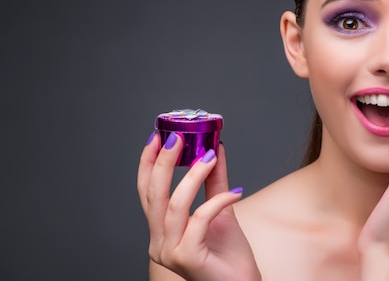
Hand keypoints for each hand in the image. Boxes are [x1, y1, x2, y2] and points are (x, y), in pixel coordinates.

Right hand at [137, 133, 260, 280]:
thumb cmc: (230, 256)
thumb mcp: (221, 211)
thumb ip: (214, 182)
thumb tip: (214, 148)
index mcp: (160, 231)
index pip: (146, 193)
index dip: (147, 164)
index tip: (157, 136)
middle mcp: (158, 243)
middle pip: (153, 195)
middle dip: (164, 162)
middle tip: (178, 137)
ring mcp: (169, 252)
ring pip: (175, 205)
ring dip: (194, 175)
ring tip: (210, 156)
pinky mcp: (187, 258)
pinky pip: (200, 219)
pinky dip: (218, 201)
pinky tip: (236, 193)